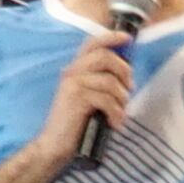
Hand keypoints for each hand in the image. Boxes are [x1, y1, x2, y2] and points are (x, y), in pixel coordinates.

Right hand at [38, 33, 133, 160]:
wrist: (54, 145)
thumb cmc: (76, 124)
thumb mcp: (87, 97)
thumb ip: (101, 82)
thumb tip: (126, 75)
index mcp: (75, 69)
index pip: (92, 43)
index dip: (111, 37)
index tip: (128, 38)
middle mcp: (72, 72)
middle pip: (106, 57)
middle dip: (124, 72)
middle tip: (129, 89)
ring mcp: (73, 85)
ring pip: (110, 81)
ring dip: (122, 98)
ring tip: (120, 112)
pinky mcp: (77, 99)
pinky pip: (107, 100)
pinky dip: (116, 113)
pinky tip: (114, 123)